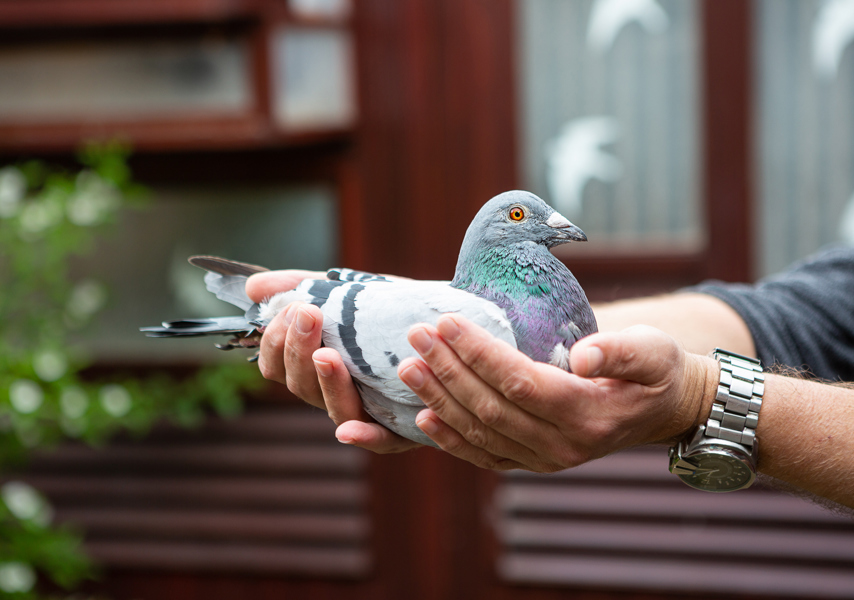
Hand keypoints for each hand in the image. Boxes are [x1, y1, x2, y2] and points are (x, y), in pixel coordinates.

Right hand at [245, 270, 419, 453]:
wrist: (455, 320)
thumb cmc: (396, 310)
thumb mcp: (350, 290)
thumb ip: (302, 285)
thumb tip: (253, 287)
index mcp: (319, 365)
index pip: (278, 365)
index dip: (275, 342)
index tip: (291, 309)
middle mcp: (338, 394)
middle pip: (300, 386)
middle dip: (298, 350)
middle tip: (308, 314)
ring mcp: (370, 414)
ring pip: (335, 411)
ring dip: (326, 383)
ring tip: (327, 354)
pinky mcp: (405, 430)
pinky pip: (381, 442)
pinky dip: (363, 438)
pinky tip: (348, 431)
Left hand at [398, 315, 717, 471]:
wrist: (662, 409)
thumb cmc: (657, 370)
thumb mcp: (653, 350)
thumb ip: (621, 350)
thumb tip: (583, 354)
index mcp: (588, 415)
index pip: (521, 382)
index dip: (479, 354)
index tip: (447, 322)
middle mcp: (563, 446)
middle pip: (491, 408)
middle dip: (448, 370)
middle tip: (417, 336)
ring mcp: (546, 460)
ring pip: (481, 433)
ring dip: (440, 400)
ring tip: (409, 367)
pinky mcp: (534, 462)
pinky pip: (485, 455)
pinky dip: (451, 439)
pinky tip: (423, 417)